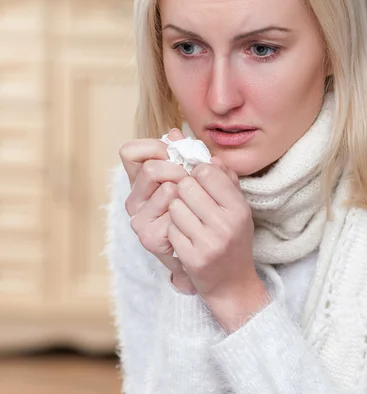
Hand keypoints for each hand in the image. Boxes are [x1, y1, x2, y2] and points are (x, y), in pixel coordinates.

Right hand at [119, 129, 195, 292]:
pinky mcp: (149, 237)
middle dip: (180, 169)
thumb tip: (175, 132)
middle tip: (194, 179)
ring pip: (167, 188)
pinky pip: (176, 212)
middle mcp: (134, 199)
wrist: (208, 261)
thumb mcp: (199, 182)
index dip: (153, 146)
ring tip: (199, 205)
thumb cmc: (203, 216)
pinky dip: (192, 214)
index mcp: (141, 181)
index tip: (175, 153)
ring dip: (190, 193)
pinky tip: (196, 223)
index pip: (129, 151)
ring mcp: (139, 219)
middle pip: (151, 167)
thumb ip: (188, 157)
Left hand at [167, 156, 267, 322]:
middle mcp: (225, 224)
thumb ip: (225, 181)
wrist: (232, 284)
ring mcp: (208, 242)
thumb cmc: (233, 239)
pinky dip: (173, 230)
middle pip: (186, 186)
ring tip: (187, 219)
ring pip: (175, 206)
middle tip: (190, 201)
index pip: (207, 172)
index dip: (197, 173)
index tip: (198, 182)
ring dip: (177, 210)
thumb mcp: (237, 209)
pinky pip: (170, 229)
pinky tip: (184, 236)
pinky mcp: (192, 258)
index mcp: (239, 208)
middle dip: (184, 191)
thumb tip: (210, 157)